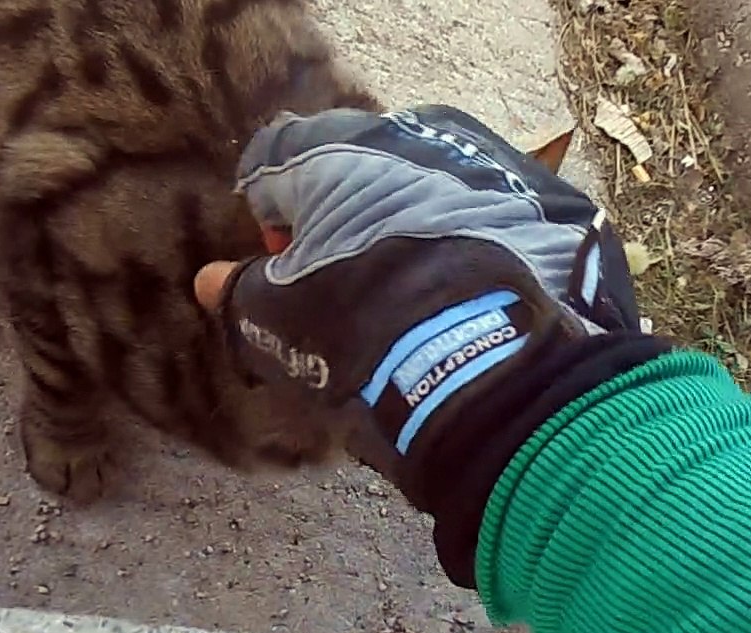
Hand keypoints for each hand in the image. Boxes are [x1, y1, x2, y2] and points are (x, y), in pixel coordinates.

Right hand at [196, 104, 664, 585]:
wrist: (489, 372)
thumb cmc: (363, 337)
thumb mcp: (277, 323)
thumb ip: (238, 292)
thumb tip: (209, 280)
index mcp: (339, 151)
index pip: (278, 162)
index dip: (270, 218)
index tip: (281, 267)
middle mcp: (415, 141)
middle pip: (357, 172)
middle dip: (343, 224)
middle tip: (347, 290)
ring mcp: (486, 170)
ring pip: (425, 194)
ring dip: (408, 236)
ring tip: (412, 303)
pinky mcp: (541, 210)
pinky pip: (489, 221)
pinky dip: (472, 252)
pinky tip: (467, 303)